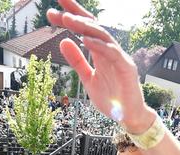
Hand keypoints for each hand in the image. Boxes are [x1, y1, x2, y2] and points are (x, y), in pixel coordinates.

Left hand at [47, 0, 155, 133]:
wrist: (129, 118)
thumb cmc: (111, 99)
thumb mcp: (88, 79)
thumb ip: (77, 61)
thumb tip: (63, 41)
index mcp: (100, 52)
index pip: (84, 30)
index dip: (70, 18)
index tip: (51, 13)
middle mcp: (110, 51)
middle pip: (93, 26)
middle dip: (76, 12)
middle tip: (58, 1)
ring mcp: (119, 58)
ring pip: (102, 36)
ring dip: (84, 26)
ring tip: (67, 18)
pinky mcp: (126, 68)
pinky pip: (112, 53)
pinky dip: (98, 45)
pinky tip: (84, 39)